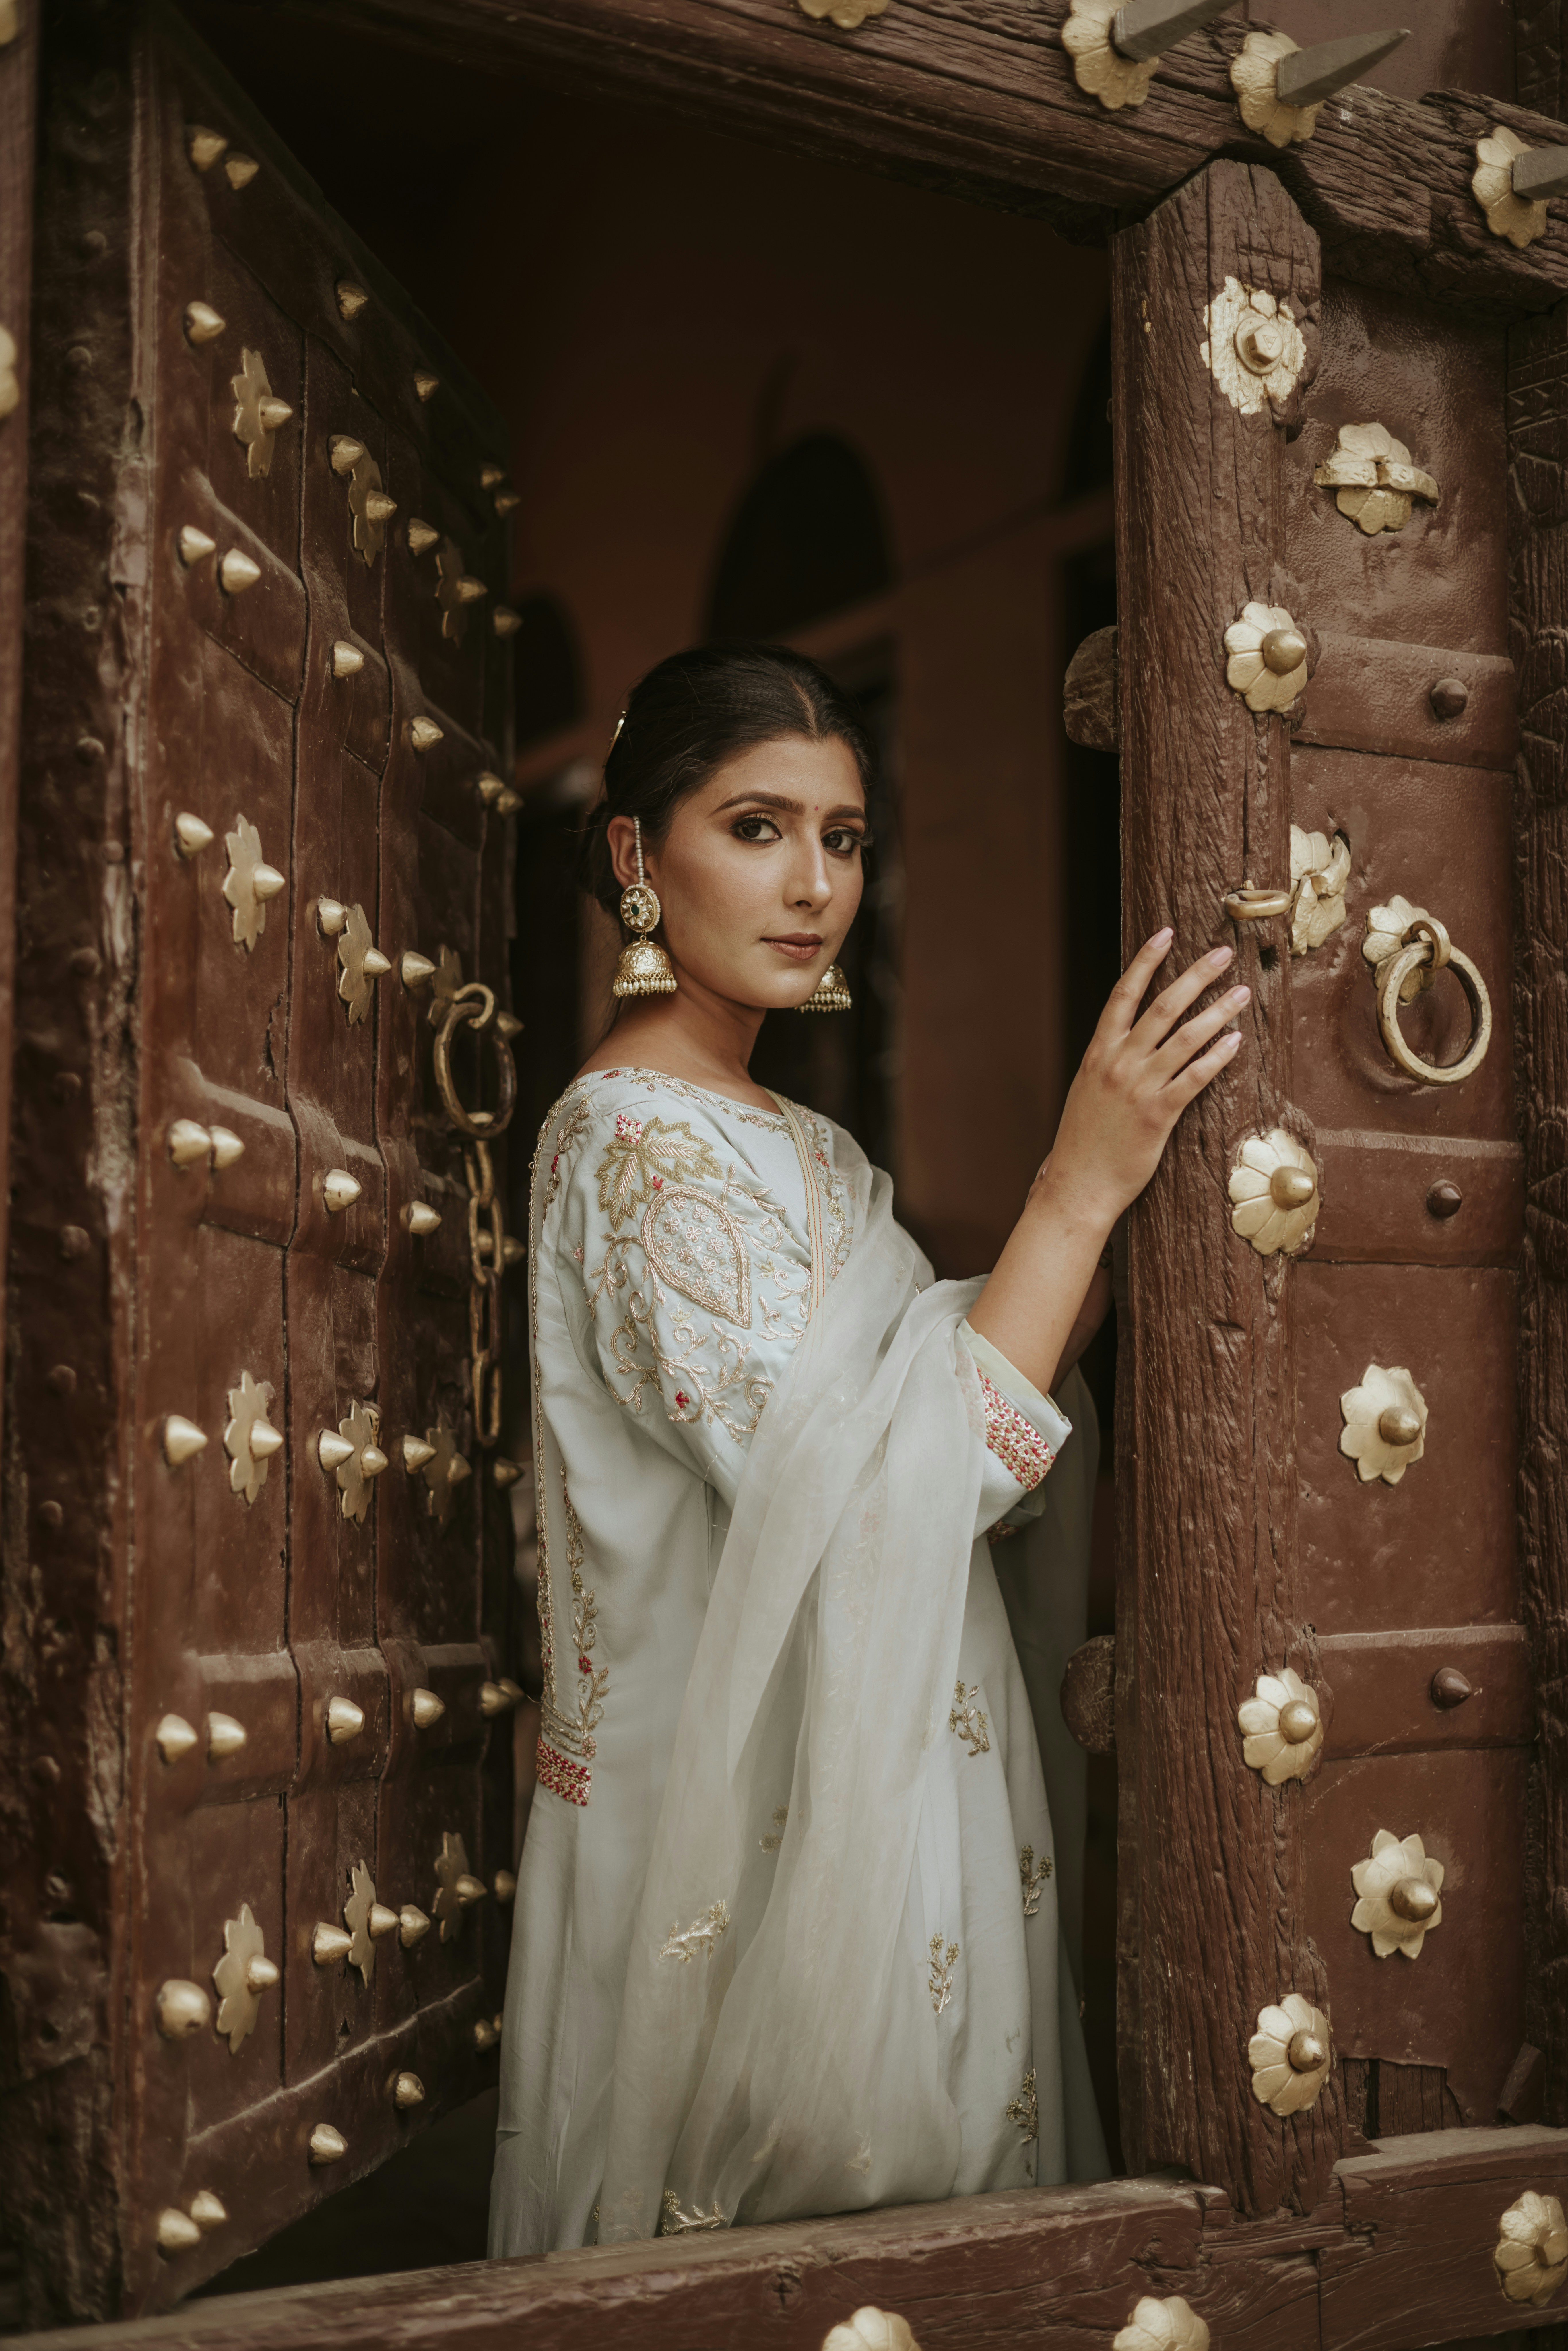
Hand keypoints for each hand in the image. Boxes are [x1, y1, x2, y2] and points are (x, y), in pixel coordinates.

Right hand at [1040, 929, 1246, 1234]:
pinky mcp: (1158, 1115)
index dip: (1146, 961)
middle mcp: (1118, 1064)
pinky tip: (1236, 1042)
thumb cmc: (1085, 1142)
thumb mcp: (1089, 1091)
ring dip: (1217, 1011)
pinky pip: (1194, 1079)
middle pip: (1161, 1007)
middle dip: (1194, 975)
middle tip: (1221, 954)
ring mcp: (1138, 1088)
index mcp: (1098, 1053)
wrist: (1078, 1185)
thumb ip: (1109, 1062)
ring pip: (1185, 1038)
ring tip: (1241, 993)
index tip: (1165, 934)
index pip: (1124, 995)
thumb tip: (1129, 1039)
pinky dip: (1217, 1057)